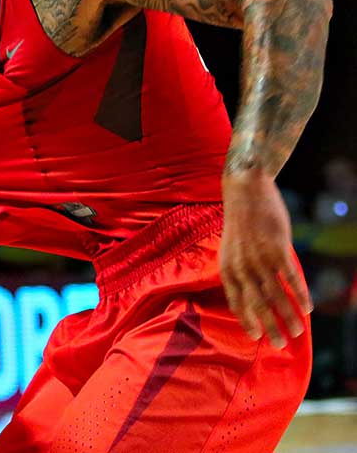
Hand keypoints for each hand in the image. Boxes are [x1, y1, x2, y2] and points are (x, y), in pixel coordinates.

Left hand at [220, 169, 311, 348]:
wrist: (245, 190)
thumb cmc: (241, 222)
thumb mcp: (232, 248)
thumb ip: (241, 270)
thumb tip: (253, 293)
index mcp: (227, 267)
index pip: (236, 302)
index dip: (247, 321)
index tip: (256, 336)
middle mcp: (241, 267)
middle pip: (257, 305)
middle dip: (269, 327)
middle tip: (279, 344)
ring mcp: (259, 259)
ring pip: (276, 296)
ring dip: (288, 316)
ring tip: (296, 332)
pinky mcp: (277, 249)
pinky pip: (291, 279)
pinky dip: (300, 295)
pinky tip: (308, 308)